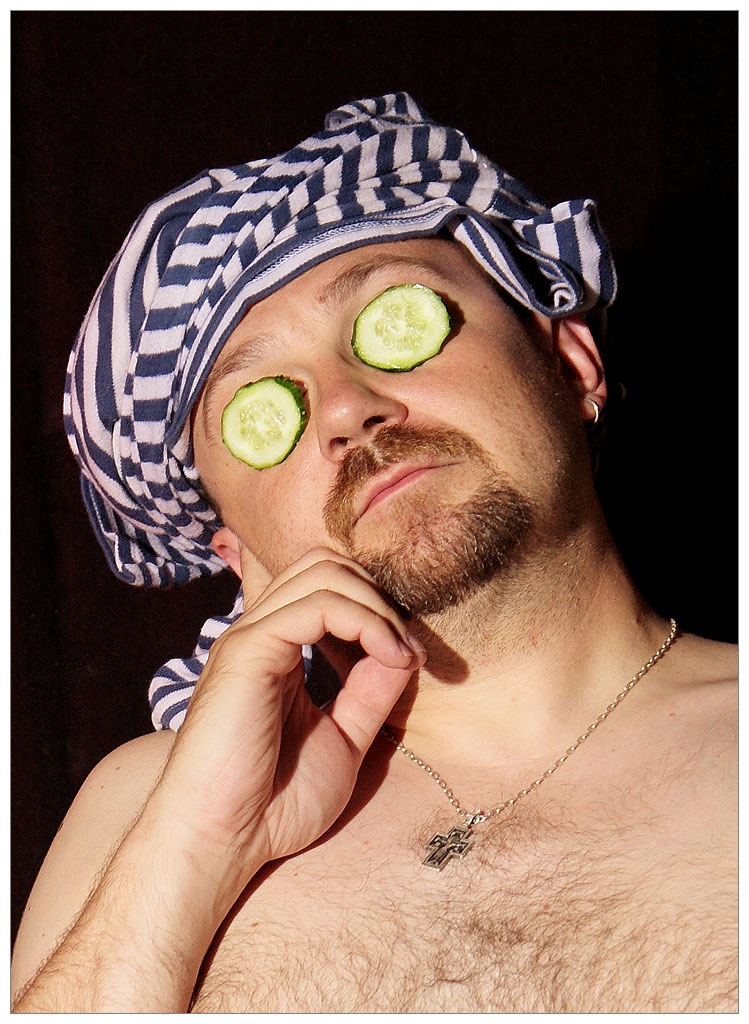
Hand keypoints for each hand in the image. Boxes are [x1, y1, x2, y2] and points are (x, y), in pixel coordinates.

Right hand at [152, 547, 423, 897]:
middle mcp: (262, 633)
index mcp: (279, 651)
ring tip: (401, 653)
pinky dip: (364, 620)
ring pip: (324, 572)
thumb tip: (406, 652)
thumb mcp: (342, 739)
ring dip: (377, 605)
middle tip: (408, 648)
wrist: (220, 842)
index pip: (330, 588)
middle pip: (327, 564)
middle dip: (379, 594)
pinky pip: (316, 605)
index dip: (378, 608)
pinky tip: (388, 654)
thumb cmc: (272, 804)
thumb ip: (370, 693)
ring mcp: (252, 637)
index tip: (411, 656)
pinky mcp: (248, 649)